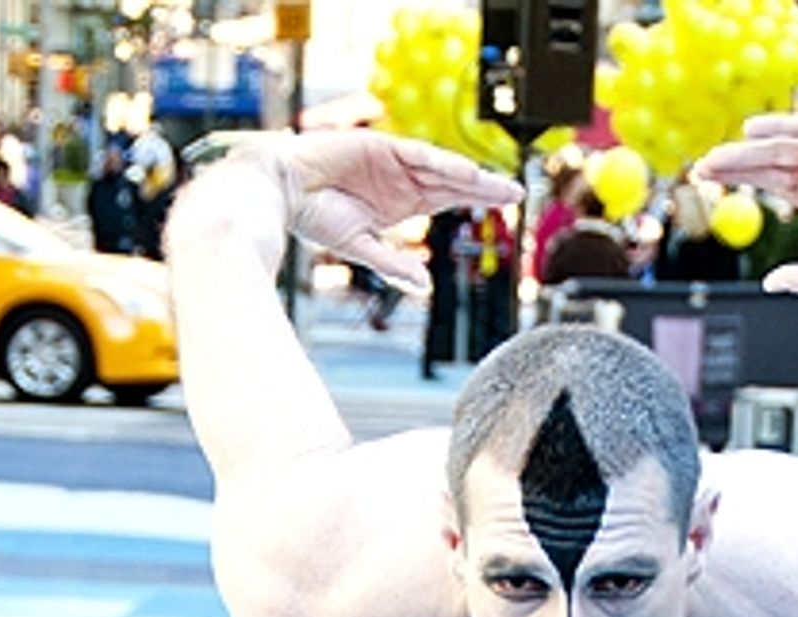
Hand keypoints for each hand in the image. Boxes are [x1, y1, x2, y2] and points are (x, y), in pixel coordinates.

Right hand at [214, 130, 521, 288]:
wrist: (281, 189)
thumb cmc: (313, 219)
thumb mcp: (361, 248)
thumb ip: (394, 266)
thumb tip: (424, 288)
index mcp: (399, 203)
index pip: (446, 199)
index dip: (474, 199)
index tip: (505, 205)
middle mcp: (401, 181)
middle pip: (451, 182)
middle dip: (484, 187)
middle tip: (516, 193)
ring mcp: (391, 162)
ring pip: (441, 168)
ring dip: (469, 176)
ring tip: (498, 185)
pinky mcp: (379, 147)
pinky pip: (418, 155)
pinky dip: (441, 163)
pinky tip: (464, 171)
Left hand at [696, 113, 797, 295]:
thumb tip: (769, 284)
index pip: (770, 182)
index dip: (740, 180)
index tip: (708, 182)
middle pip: (767, 163)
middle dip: (733, 165)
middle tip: (699, 170)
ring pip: (780, 148)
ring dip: (746, 152)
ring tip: (714, 159)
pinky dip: (780, 126)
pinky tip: (750, 131)